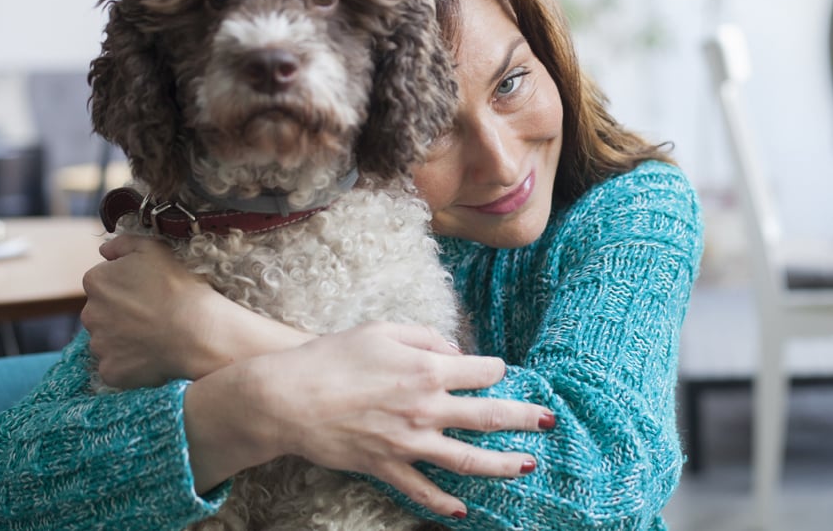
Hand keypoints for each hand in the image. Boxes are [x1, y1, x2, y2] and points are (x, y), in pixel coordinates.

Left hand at [81, 235, 309, 387]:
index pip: (103, 283)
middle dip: (121, 313)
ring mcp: (99, 345)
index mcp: (96, 282)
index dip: (127, 287)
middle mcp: (89, 313)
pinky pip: (116, 366)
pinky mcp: (110, 371)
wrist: (198, 332)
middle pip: (102, 312)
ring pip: (108, 340)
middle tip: (154, 314)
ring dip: (125, 338)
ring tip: (156, 336)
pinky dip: (130, 363)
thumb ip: (123, 243)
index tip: (149, 292)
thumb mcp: (155, 249)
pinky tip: (153, 355)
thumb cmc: (180, 287)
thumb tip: (104, 251)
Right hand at [183, 321, 552, 519]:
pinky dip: (445, 503)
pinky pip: (423, 490)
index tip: (501, 370)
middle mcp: (426, 408)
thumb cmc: (333, 356)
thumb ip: (425, 336)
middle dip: (524, 418)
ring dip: (504, 465)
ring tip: (528, 467)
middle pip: (489, 417)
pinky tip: (464, 510)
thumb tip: (454, 352)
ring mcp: (409, 442)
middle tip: (548, 421)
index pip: (481, 371)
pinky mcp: (388, 467)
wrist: (290, 397)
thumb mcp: (381, 330)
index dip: (496, 369)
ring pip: (469, 459)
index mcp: (427, 369)